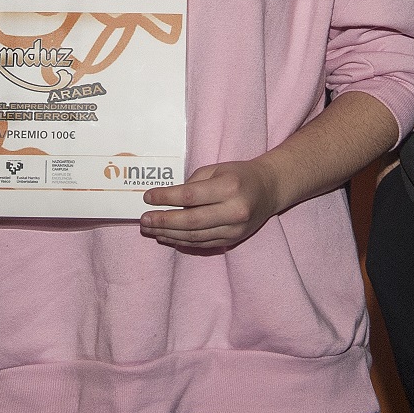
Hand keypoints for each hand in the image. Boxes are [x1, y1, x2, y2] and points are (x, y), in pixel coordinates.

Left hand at [139, 159, 284, 252]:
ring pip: (195, 237)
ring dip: (169, 234)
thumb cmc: (239, 174)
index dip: (166, 198)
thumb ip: (194, 183)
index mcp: (229, 187)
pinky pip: (202, 244)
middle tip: (144, 220)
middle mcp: (234, 211)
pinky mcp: (233, 240)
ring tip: (151, 229)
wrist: (270, 189)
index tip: (147, 197)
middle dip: (163, 221)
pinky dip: (182, 242)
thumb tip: (168, 200)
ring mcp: (234, 229)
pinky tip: (167, 236)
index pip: (190, 195)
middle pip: (190, 221)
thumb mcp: (217, 168)